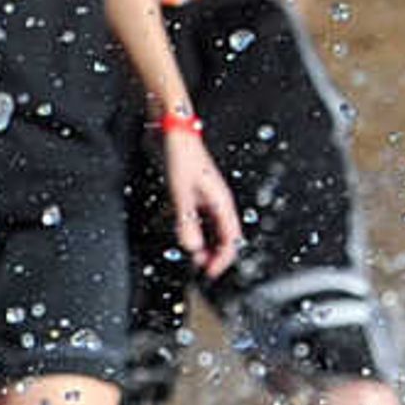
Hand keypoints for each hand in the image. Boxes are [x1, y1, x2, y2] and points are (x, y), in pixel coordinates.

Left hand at [161, 128, 239, 274]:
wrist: (172, 131)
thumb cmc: (180, 155)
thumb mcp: (180, 192)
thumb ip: (185, 222)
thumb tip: (191, 248)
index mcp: (221, 202)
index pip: (231, 239)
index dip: (223, 259)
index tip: (210, 273)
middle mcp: (217, 202)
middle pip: (224, 237)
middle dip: (214, 255)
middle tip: (200, 269)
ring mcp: (206, 198)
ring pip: (212, 230)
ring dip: (205, 245)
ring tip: (193, 257)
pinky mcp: (194, 194)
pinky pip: (200, 221)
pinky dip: (195, 233)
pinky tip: (186, 237)